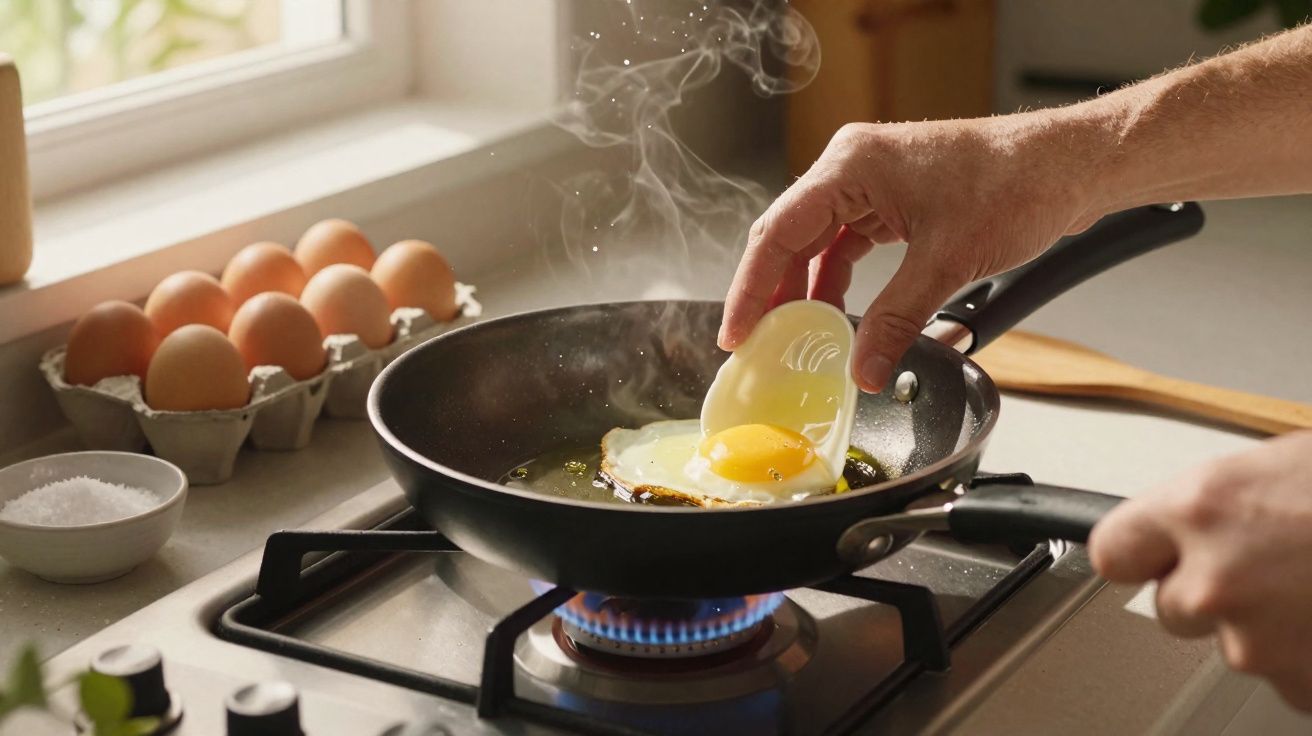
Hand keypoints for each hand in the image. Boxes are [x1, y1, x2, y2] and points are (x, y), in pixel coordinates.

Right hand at [718, 115, 1106, 390]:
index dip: (750, 289)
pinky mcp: (892, 200)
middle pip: (789, 239)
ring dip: (804, 292)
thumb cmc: (1017, 184)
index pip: (778, 233)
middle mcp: (852, 168)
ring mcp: (872, 183)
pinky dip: (837, 282)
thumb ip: (895, 320)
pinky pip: (847, 246)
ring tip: (791, 338)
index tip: (736, 333)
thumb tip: (862, 370)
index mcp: (850, 165)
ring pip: (816, 245)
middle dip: (771, 295)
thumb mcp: (947, 261)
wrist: (1071, 166)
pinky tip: (833, 317)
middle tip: (755, 346)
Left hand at [1089, 431, 1311, 711]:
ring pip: (1238, 646)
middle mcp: (1216, 579)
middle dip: (1213, 592)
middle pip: (1173, 606)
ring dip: (1274, 626)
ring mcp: (1260, 643)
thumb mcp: (1287, 465)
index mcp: (1202, 508)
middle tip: (1277, 564)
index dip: (1140, 552)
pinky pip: (1292, 677)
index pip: (1113, 550)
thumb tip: (1193, 527)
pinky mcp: (1305, 688)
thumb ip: (1221, 505)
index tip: (1150, 555)